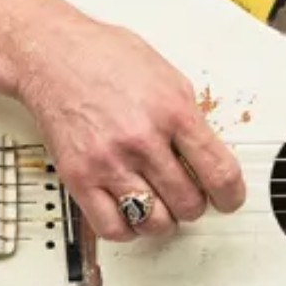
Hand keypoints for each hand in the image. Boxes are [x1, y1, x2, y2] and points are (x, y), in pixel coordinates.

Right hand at [12, 13, 244, 242]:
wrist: (54, 55)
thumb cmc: (107, 58)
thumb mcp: (169, 77)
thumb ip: (190, 118)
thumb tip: (209, 152)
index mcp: (173, 111)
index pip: (219, 172)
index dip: (231, 195)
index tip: (229, 199)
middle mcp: (143, 140)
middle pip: (189, 202)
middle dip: (197, 204)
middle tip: (191, 195)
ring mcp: (109, 162)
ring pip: (154, 222)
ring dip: (165, 219)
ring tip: (163, 205)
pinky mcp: (79, 178)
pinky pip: (112, 228)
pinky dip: (129, 229)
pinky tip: (132, 214)